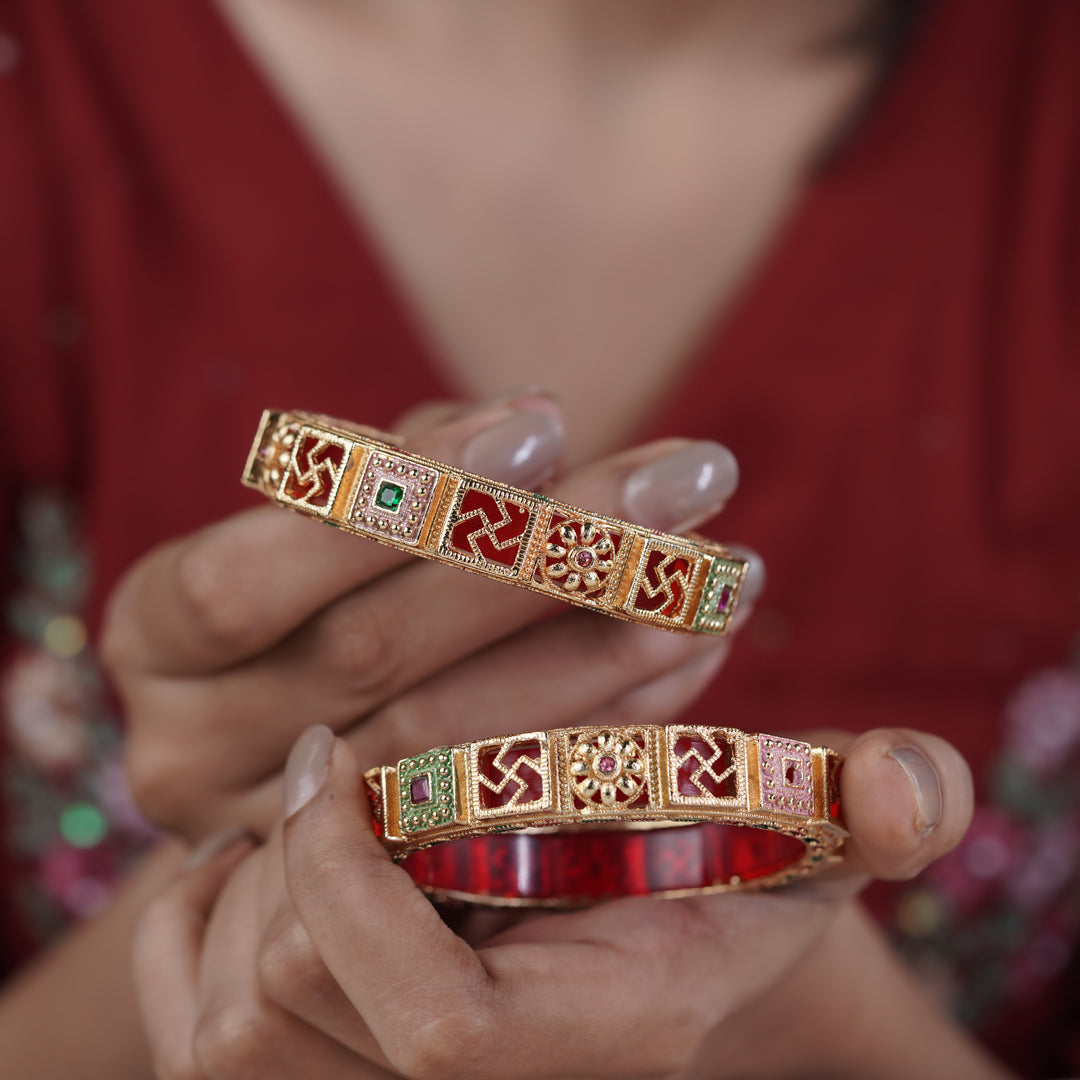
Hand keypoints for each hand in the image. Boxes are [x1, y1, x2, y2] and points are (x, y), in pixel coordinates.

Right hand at [103, 395, 748, 840]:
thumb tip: (541, 426)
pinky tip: (692, 657)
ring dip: (606, 648)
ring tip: (725, 573)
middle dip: (551, 556)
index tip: (550, 419)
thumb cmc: (316, 586)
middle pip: (379, 653)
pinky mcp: (373, 884)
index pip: (254, 574)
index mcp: (155, 635)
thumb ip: (412, 471)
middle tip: (694, 477)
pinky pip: (501, 806)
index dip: (402, 498)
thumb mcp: (334, 516)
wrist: (281, 729)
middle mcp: (193, 747)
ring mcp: (281, 835)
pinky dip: (607, 725)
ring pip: (452, 743)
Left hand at [133, 723, 998, 1079]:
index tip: (341, 761)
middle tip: (327, 765)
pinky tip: (245, 861)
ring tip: (305, 806)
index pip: (434, 1026)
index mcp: (594, 1039)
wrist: (638, 939)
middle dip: (292, 867)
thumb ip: (862, 809)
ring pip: (229, 1020)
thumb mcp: (789, 832)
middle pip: (296, 1008)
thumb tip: (911, 789)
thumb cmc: (706, 878)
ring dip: (246, 886)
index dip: (365, 890)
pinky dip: (185, 926)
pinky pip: (183, 1018)